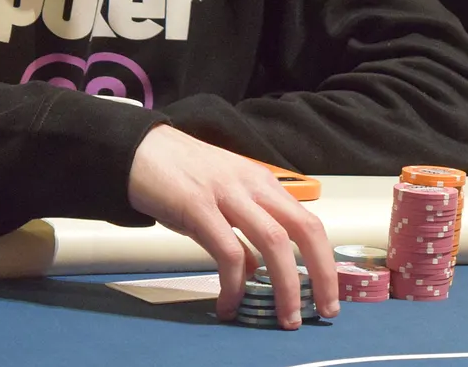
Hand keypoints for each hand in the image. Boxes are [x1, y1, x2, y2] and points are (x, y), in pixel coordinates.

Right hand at [127, 125, 337, 327]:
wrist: (138, 149)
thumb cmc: (180, 172)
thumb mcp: (223, 196)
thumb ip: (243, 229)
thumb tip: (255, 270)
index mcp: (263, 183)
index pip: (309, 222)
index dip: (325, 259)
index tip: (329, 292)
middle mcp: (252, 185)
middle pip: (304, 230)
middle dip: (321, 273)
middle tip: (324, 310)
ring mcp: (227, 194)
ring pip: (274, 243)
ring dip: (286, 286)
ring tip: (285, 318)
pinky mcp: (198, 206)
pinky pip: (228, 252)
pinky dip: (234, 284)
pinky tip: (229, 303)